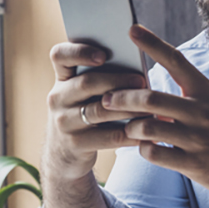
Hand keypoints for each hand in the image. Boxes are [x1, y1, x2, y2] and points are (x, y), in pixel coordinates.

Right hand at [43, 42, 148, 182]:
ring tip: (151, 108)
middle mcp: (58, 97)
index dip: (79, 51)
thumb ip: (100, 78)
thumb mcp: (81, 94)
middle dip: (117, 81)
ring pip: (100, 111)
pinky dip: (132, 134)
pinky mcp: (75, 144)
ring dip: (128, 108)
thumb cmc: (83, 114)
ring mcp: (64, 122)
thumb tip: (137, 66)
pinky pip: (109, 137)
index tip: (103, 55)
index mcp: (62, 78)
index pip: (59, 55)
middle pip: (86, 83)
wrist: (62, 155)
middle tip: (142, 81)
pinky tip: (148, 133)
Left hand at [101, 25, 208, 200]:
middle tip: (106, 100)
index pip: (176, 61)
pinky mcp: (194, 164)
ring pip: (149, 128)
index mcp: (207, 93)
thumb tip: (152, 103)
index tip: (131, 29)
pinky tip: (145, 149)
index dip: (152, 44)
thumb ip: (186, 103)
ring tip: (126, 128)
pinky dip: (144, 150)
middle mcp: (201, 112)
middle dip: (123, 98)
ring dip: (131, 128)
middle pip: (151, 98)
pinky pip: (156, 154)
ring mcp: (198, 139)